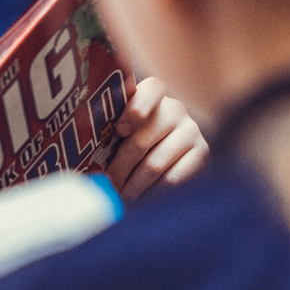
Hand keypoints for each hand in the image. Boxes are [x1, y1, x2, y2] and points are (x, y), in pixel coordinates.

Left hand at [105, 77, 208, 199]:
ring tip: (119, 197)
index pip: (151, 90)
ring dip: (133, 185)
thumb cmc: (133, 139)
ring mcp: (191, 130)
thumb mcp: (121, 131)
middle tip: (106, 184)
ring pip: (155, 164)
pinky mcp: (202, 152)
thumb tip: (87, 162)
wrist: (171, 153)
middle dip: (120, 167)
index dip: (135, 110)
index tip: (120, 131)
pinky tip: (141, 199)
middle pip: (142, 140)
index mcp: (152, 94)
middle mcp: (174, 108)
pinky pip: (173, 178)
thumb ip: (108, 134)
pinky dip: (153, 192)